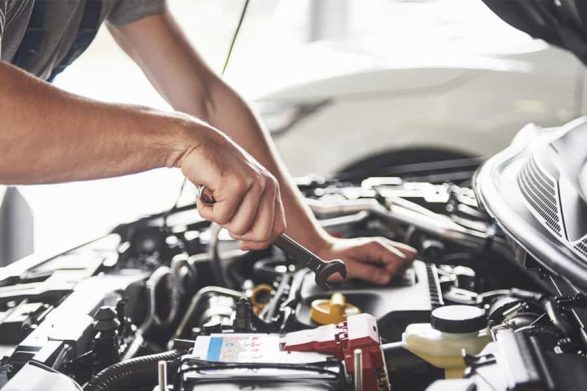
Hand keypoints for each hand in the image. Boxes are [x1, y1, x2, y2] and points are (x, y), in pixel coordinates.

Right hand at [178, 122, 285, 249]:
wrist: (194, 144)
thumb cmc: (214, 169)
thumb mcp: (240, 191)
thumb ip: (251, 213)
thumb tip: (251, 243)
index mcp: (271, 188)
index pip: (278, 229)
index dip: (259, 242)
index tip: (244, 244)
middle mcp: (267, 185)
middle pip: (261, 234)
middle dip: (237, 233)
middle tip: (224, 215)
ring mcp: (253, 184)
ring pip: (238, 228)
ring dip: (218, 218)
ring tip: (213, 199)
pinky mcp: (235, 185)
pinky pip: (221, 217)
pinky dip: (206, 210)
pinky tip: (205, 193)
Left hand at [316, 236, 416, 284]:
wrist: (323, 251)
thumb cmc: (332, 258)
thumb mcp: (350, 269)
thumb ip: (370, 274)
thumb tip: (387, 279)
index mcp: (376, 246)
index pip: (400, 259)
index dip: (393, 273)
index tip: (382, 279)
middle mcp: (381, 244)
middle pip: (408, 255)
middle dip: (400, 269)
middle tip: (384, 276)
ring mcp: (380, 247)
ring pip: (403, 256)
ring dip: (397, 268)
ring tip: (381, 274)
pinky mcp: (377, 252)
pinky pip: (393, 258)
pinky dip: (391, 267)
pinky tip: (380, 272)